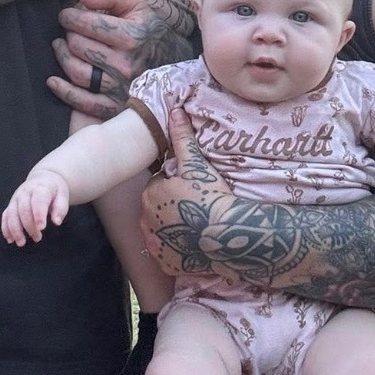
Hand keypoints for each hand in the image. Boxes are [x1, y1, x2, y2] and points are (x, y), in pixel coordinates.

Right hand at [1, 170, 69, 243]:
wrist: (43, 179)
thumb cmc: (54, 191)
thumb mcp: (62, 196)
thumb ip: (61, 208)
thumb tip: (56, 221)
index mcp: (40, 188)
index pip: (38, 200)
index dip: (38, 214)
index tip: (42, 228)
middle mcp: (25, 192)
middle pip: (23, 209)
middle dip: (28, 226)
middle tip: (38, 238)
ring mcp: (16, 198)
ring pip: (11, 214)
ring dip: (15, 230)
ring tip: (21, 243)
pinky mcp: (11, 205)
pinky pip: (5, 216)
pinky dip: (6, 228)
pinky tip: (10, 239)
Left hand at [49, 0, 192, 119]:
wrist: (172, 68)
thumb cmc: (149, 33)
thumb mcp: (137, 7)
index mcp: (132, 37)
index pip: (88, 23)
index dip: (70, 16)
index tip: (67, 15)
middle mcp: (126, 64)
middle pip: (78, 46)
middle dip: (68, 35)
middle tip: (69, 31)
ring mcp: (119, 88)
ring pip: (76, 72)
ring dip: (62, 57)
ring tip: (61, 47)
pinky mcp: (113, 107)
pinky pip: (82, 102)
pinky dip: (63, 91)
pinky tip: (53, 80)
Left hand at [139, 107, 239, 275]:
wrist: (227, 235)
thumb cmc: (212, 196)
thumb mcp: (198, 163)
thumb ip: (183, 138)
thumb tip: (174, 111)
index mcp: (151, 194)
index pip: (160, 186)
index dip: (176, 185)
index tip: (194, 188)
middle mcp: (147, 220)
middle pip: (158, 208)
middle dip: (172, 206)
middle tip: (198, 206)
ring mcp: (157, 245)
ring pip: (161, 231)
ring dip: (173, 228)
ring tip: (197, 226)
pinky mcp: (167, 264)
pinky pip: (168, 255)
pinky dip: (177, 251)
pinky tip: (194, 245)